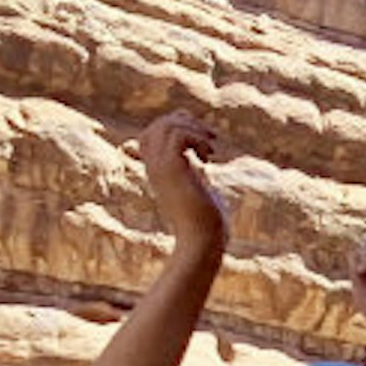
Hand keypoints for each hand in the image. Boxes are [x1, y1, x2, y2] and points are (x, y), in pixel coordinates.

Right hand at [131, 109, 226, 251]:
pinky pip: (178, 135)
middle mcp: (154, 166)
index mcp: (159, 170)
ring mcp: (160, 166)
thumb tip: (203, 167)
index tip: (203, 143)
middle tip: (211, 140)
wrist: (202, 243)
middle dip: (188, 123)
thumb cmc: (207, 224)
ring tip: (211, 151)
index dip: (178, 127)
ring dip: (195, 130)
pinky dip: (197, 139)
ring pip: (166, 125)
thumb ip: (197, 174)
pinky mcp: (170, 169)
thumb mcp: (201, 191)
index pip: (154, 133)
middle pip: (158, 124)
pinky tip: (208, 159)